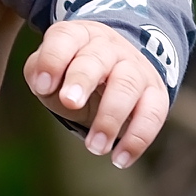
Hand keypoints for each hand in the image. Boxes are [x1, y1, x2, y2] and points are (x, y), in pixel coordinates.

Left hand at [24, 19, 169, 165]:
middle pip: (97, 59)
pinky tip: (120, 159)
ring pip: (127, 85)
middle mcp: (109, 47)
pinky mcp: (155, 92)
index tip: (42, 86)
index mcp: (78, 36)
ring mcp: (135, 68)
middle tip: (70, 104)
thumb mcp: (51, 69)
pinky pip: (153, 113)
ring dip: (111, 117)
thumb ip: (40, 72)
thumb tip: (43, 84)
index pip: (65, 38)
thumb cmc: (72, 72)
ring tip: (95, 147)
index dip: (53, 60)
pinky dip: (138, 138)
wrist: (115, 68)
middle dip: (82, 80)